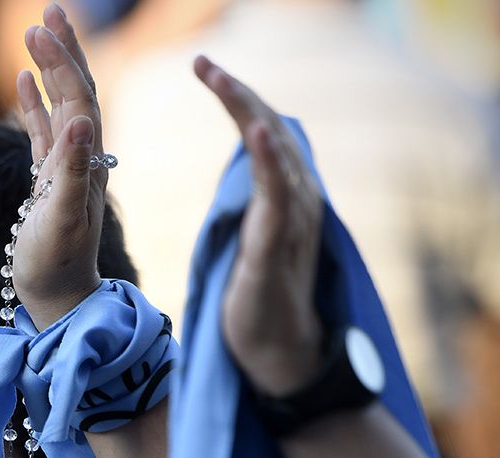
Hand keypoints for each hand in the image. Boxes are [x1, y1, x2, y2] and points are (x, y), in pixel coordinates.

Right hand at [13, 3, 105, 330]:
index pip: (78, 99)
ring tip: (37, 31)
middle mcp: (81, 157)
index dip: (62, 64)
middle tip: (49, 10)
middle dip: (64, 51)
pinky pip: (42, 131)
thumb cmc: (58, 263)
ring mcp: (63, 167)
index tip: (40, 29)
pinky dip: (33, 103)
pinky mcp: (47, 181)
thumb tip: (78, 122)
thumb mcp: (64, 218)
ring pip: (60, 105)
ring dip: (50, 69)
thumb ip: (70, 170)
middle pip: (77, 92)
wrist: (59, 297)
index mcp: (87, 160)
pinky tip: (20, 81)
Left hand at [196, 56, 325, 395]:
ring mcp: (291, 224)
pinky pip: (277, 200)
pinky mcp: (276, 252)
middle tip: (202, 61)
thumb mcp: (247, 233)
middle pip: (269, 129)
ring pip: (274, 154)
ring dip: (247, 112)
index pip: (261, 130)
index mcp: (284, 193)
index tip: (203, 65)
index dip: (236, 96)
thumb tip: (245, 158)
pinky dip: (268, 162)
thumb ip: (249, 195)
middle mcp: (297, 199)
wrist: (277, 353)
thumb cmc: (259, 294)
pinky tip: (256, 132)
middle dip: (236, 92)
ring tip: (220, 78)